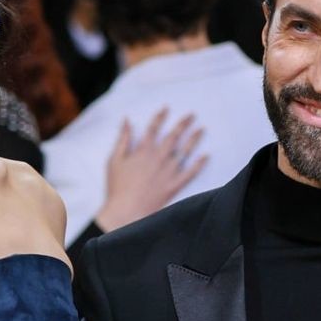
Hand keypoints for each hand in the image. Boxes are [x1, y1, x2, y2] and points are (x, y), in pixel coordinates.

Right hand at [96, 109, 207, 232]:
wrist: (126, 211)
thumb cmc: (117, 187)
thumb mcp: (115, 160)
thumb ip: (123, 138)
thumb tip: (126, 120)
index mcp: (143, 150)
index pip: (153, 128)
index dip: (160, 117)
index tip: (167, 108)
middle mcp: (159, 158)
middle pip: (173, 136)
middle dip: (183, 124)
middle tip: (192, 115)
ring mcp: (168, 171)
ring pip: (185, 151)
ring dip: (194, 139)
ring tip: (202, 129)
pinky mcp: (174, 185)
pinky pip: (190, 172)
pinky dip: (199, 164)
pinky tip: (206, 156)